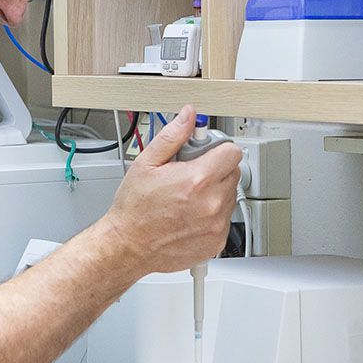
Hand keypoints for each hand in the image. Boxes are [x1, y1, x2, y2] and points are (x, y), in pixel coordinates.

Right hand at [103, 105, 241, 279]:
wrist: (128, 246)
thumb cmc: (134, 208)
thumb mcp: (146, 163)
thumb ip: (173, 136)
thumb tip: (189, 116)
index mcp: (197, 179)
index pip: (232, 152)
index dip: (218, 149)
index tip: (206, 154)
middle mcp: (211, 203)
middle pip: (233, 173)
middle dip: (216, 170)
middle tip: (191, 175)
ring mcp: (216, 225)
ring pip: (231, 197)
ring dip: (215, 193)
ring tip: (188, 197)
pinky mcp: (217, 242)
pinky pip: (226, 219)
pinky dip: (213, 215)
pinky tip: (190, 215)